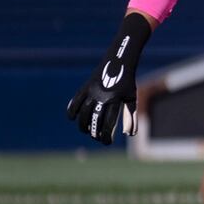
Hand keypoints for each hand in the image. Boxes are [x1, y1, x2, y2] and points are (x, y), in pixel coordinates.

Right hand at [67, 13, 152, 144]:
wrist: (119, 61)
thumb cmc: (127, 82)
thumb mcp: (131, 98)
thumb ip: (130, 116)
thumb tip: (130, 134)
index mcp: (115, 100)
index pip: (108, 123)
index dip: (105, 135)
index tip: (106, 143)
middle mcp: (102, 96)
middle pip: (94, 120)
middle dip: (95, 132)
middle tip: (97, 138)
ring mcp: (91, 91)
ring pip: (83, 113)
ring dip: (83, 125)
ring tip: (87, 131)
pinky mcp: (85, 87)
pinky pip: (75, 101)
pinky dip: (72, 111)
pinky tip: (73, 119)